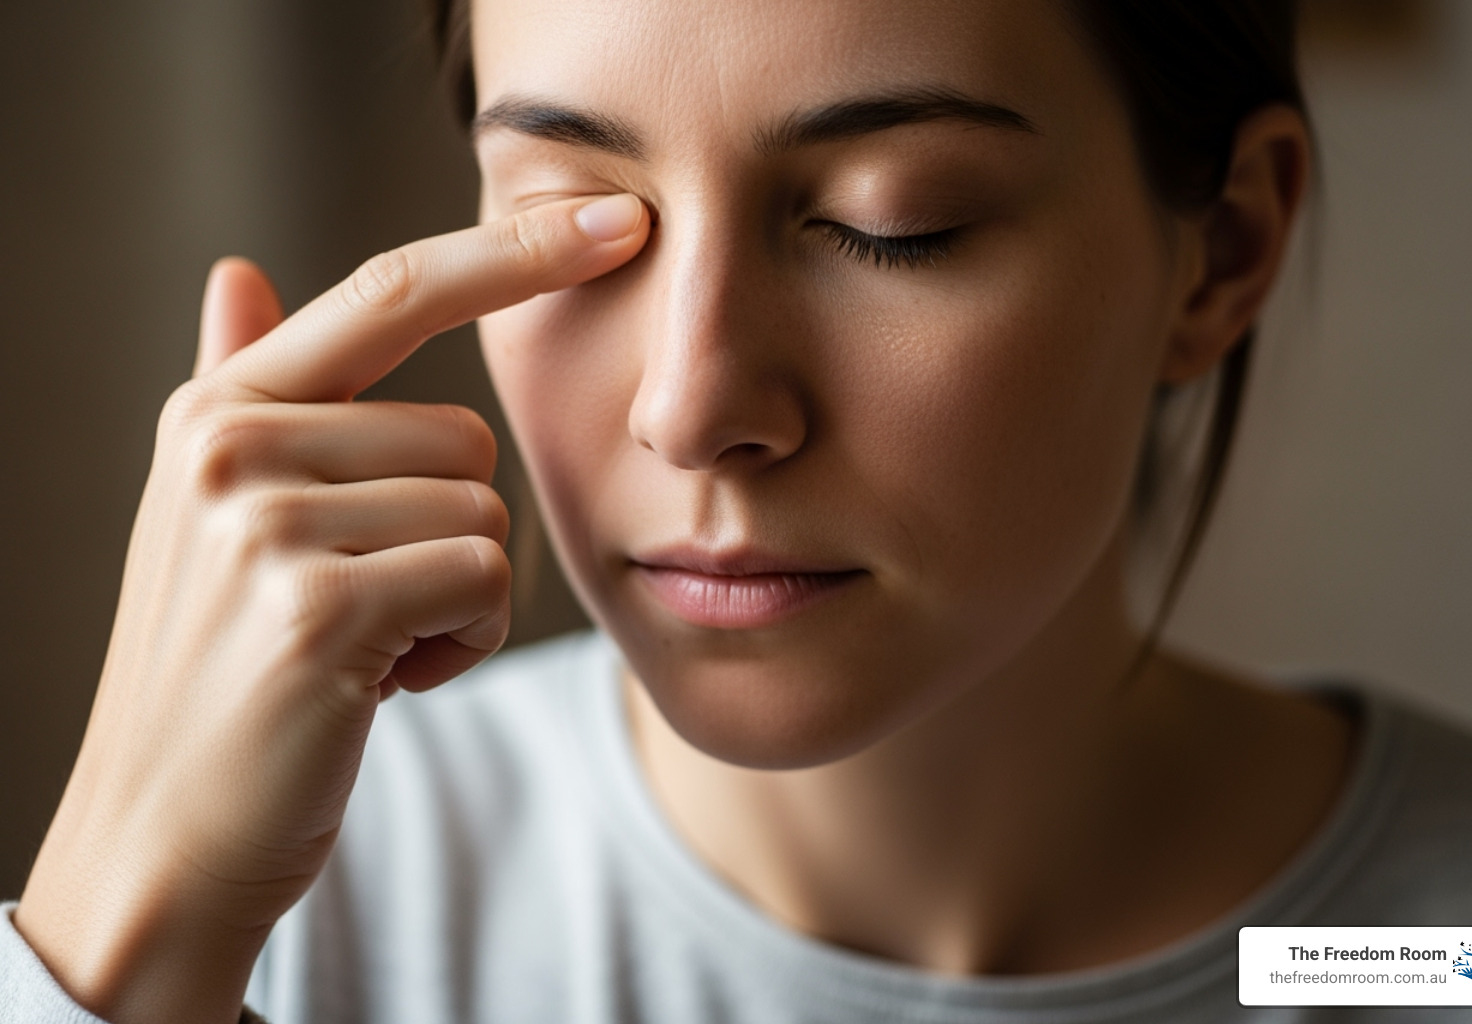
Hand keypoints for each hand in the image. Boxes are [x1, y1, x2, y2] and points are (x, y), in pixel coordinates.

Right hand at [13, 193, 649, 1023]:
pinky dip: (460, 641)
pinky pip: (480, 579)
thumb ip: (242, 390)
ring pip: (483, 511)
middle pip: (468, 436)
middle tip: (368, 608)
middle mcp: (232, 445)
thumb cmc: (222, 673)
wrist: (169, 835)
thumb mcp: (215, 518)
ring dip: (457, 596)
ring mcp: (266, 522)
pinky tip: (381, 685)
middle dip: (452, 531)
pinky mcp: (318, 606)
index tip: (623, 215)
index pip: (394, 289)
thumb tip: (235, 270)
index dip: (517, 248)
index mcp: (221, 410)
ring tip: (366, 648)